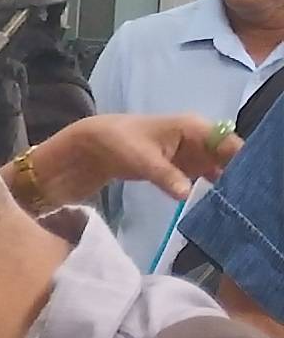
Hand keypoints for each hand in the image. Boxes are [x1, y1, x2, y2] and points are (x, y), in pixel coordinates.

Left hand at [36, 112, 240, 204]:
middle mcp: (198, 139)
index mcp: (194, 128)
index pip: (230, 143)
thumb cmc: (117, 142)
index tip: (246, 186)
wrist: (90, 146)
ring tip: (232, 209)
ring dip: (224, 187)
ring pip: (218, 171)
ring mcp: (191, 154)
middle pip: (228, 159)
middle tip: (242, 204)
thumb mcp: (142, 159)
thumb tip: (187, 194)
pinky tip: (214, 208)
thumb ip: (166, 176)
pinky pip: (202, 179)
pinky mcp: (181, 168)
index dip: (243, 162)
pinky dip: (208, 191)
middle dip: (237, 178)